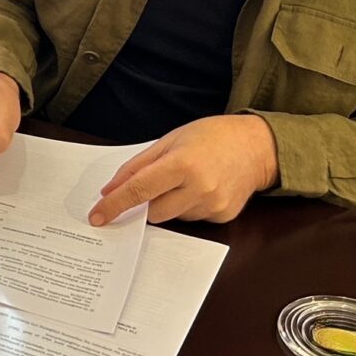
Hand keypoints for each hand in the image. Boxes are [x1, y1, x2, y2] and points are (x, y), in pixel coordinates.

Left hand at [88, 114, 279, 225]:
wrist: (258, 147)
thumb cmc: (211, 137)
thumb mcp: (169, 140)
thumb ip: (137, 166)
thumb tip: (111, 189)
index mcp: (182, 164)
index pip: (139, 190)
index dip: (114, 205)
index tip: (96, 217)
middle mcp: (199, 188)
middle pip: (152, 211)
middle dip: (144, 202)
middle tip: (152, 184)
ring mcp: (213, 205)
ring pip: (171, 217)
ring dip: (167, 203)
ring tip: (185, 179)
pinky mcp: (223, 216)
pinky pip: (191, 219)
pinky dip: (186, 207)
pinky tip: (200, 188)